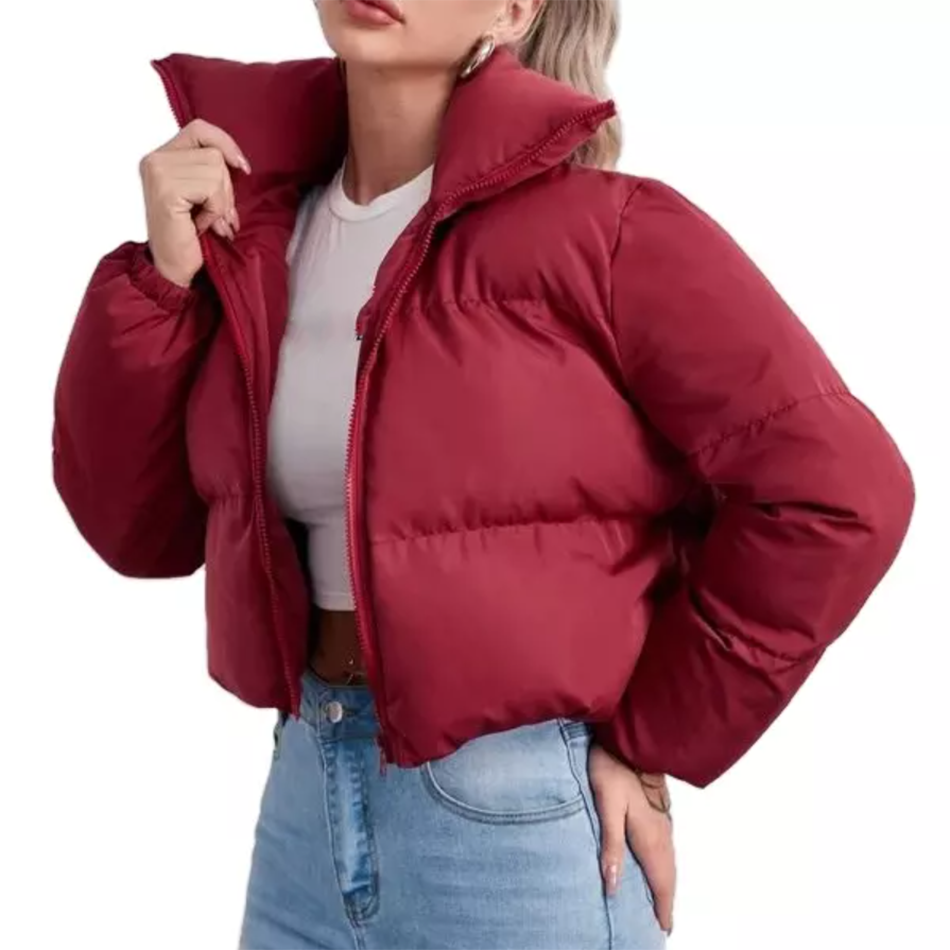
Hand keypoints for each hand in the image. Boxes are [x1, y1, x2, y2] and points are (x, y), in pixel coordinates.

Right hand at [139, 118, 250, 287]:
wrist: (173, 268)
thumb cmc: (189, 235)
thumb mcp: (202, 195)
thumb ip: (211, 172)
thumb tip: (240, 163)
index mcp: (161, 157)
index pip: (200, 129)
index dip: (226, 144)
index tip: (242, 167)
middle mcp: (155, 160)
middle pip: (214, 153)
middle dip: (225, 189)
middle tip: (217, 215)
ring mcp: (158, 172)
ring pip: (215, 171)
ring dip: (220, 203)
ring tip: (206, 221)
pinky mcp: (167, 190)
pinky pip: (211, 189)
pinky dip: (214, 211)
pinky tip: (199, 225)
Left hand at [589, 743, 675, 934]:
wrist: (627, 737)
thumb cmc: (612, 768)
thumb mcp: (606, 806)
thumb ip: (610, 846)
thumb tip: (613, 887)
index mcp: (650, 836)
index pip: (661, 880)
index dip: (663, 907)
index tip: (664, 929)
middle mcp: (661, 831)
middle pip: (668, 874)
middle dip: (667, 900)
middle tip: (664, 923)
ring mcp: (662, 818)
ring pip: (669, 860)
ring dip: (667, 883)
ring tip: (662, 901)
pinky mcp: (657, 809)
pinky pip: (666, 846)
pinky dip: (665, 864)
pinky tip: (657, 863)